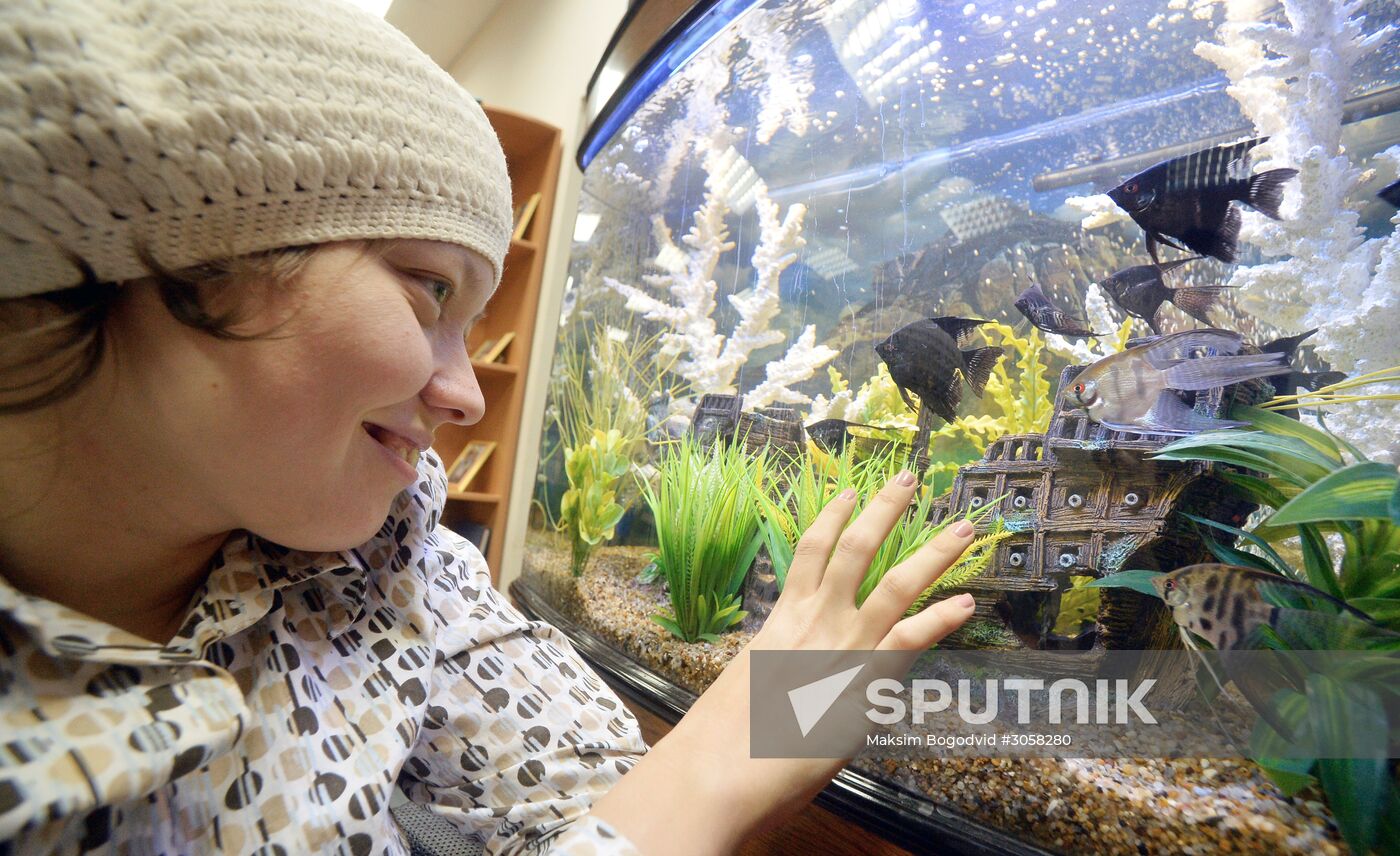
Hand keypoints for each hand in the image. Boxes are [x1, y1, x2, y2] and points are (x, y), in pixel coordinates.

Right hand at [591, 469, 977, 854]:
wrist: (719, 768)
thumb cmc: (722, 738)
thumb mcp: (749, 686)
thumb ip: (777, 667)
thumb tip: (791, 667)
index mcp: (782, 619)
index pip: (810, 553)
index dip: (830, 519)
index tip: (848, 493)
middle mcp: (814, 621)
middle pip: (855, 550)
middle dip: (884, 511)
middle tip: (910, 480)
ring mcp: (841, 647)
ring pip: (893, 583)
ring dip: (931, 552)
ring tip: (961, 525)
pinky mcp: (863, 682)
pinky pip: (909, 640)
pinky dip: (939, 619)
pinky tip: (967, 603)